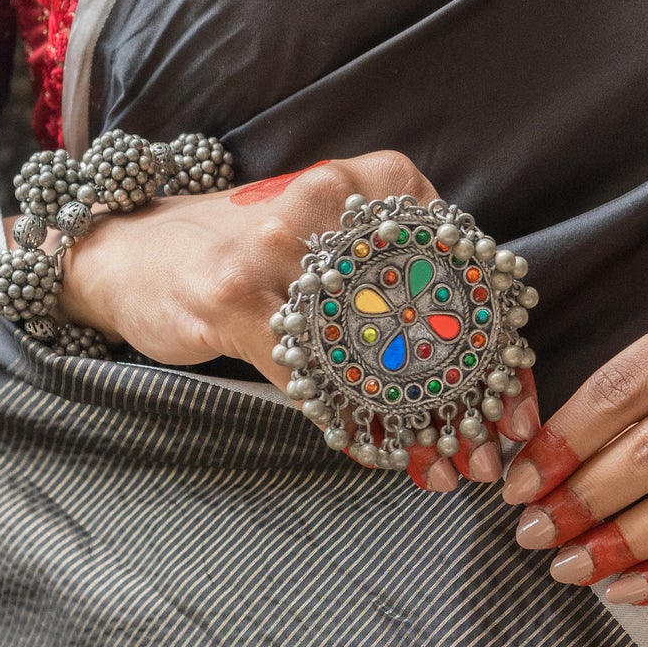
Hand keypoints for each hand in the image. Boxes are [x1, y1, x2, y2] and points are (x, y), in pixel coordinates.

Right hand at [40, 150, 536, 480]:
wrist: (129, 252)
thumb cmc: (244, 248)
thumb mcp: (329, 232)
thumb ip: (399, 270)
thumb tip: (483, 363)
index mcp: (365, 181)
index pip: (459, 263)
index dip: (497, 339)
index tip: (518, 399)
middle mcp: (326, 205)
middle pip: (425, 311)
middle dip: (468, 392)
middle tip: (496, 448)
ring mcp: (278, 253)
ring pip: (373, 351)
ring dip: (418, 420)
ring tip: (448, 465)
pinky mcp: (236, 301)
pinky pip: (313, 379)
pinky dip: (352, 424)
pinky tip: (376, 452)